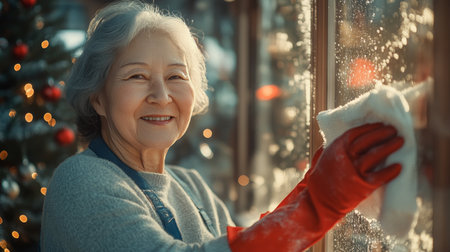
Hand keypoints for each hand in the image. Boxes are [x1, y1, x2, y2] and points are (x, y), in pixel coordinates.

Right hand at [228, 123, 403, 251]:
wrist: (318, 202)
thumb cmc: (320, 179)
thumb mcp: (322, 157)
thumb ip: (333, 147)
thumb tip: (345, 137)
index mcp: (335, 148)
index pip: (356, 133)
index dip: (369, 127)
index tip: (380, 124)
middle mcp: (345, 157)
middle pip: (368, 141)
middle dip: (382, 133)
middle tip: (394, 130)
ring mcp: (354, 171)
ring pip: (376, 155)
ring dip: (390, 147)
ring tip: (400, 141)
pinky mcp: (362, 186)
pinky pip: (380, 176)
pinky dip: (391, 171)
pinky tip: (399, 166)